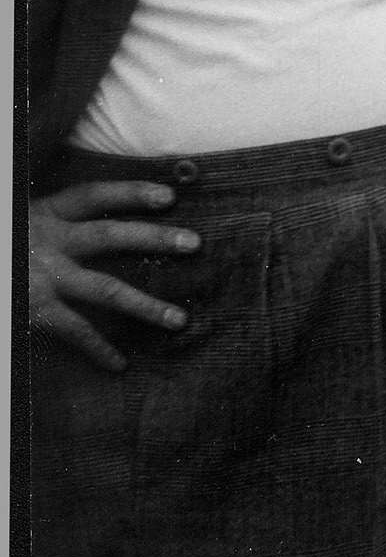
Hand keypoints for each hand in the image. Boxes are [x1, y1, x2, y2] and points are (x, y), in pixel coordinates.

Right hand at [30, 181, 198, 370]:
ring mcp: (42, 279)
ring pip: (104, 289)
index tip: (170, 195)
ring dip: (145, 305)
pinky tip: (120, 364)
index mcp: (43, 215)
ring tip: (180, 320)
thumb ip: (55, 221)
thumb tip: (97, 222)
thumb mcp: (20, 222)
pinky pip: (74, 331)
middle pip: (110, 236)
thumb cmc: (6, 244)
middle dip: (154, 239)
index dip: (131, 193)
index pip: (92, 195)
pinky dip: (98, 349)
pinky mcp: (33, 310)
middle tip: (196, 244)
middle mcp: (47, 243)